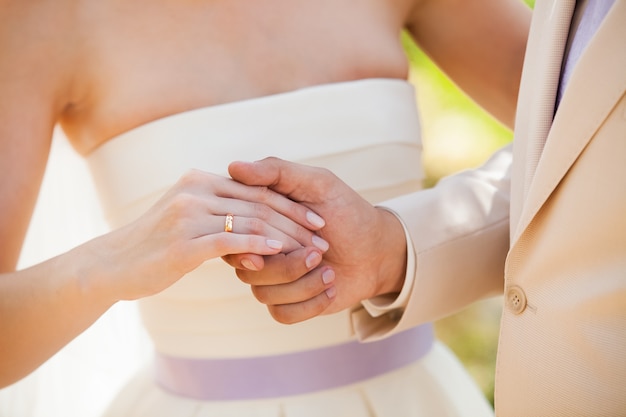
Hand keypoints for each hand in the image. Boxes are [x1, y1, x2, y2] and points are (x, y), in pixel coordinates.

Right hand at [82, 169, 326, 301]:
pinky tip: (278, 253)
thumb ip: (217, 206)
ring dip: (286, 237)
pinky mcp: (183, 243)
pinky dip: (258, 244)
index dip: (291, 205)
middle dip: (296, 222)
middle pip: (259, 204)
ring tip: (311, 250)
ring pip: (250, 221)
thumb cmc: (153, 244)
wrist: (112, 265)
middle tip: (322, 238)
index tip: (318, 220)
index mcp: (200, 181)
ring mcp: (187, 215)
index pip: (257, 190)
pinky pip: (229, 240)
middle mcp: (195, 191)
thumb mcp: (186, 215)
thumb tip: (250, 211)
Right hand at [224, 158, 407, 322]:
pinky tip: (330, 287)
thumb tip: (233, 166)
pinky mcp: (287, 305)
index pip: (235, 233)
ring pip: (263, 294)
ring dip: (303, 283)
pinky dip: (311, 302)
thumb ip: (276, 172)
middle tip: (322, 250)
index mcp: (258, 223)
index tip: (293, 236)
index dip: (261, 237)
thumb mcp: (317, 183)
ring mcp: (271, 280)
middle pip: (246, 268)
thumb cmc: (346, 211)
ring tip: (329, 270)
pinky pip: (282, 314)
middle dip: (289, 263)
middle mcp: (258, 252)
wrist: (376, 248)